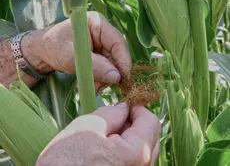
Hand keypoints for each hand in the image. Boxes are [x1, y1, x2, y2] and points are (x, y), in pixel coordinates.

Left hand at [22, 11, 130, 91]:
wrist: (42, 52)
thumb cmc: (53, 48)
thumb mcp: (72, 57)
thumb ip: (95, 66)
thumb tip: (116, 78)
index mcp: (97, 24)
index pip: (118, 42)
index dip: (123, 61)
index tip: (123, 79)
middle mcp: (103, 33)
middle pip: (116, 55)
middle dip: (111, 74)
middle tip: (100, 87)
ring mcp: (101, 44)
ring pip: (112, 64)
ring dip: (104, 79)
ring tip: (92, 88)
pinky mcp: (99, 54)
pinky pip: (106, 68)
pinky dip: (100, 79)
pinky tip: (90, 85)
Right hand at [36, 104, 160, 165]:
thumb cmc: (66, 160)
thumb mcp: (87, 126)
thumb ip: (112, 113)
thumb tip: (124, 107)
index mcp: (137, 153)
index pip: (151, 122)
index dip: (137, 109)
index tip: (124, 106)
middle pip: (150, 136)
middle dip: (134, 123)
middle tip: (113, 120)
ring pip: (143, 149)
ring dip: (128, 137)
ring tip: (105, 136)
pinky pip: (134, 161)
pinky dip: (124, 150)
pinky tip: (105, 149)